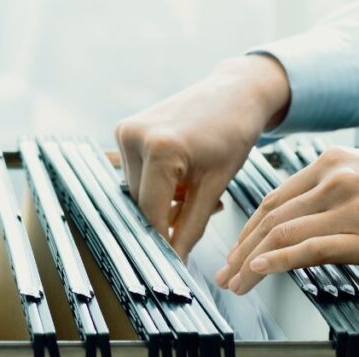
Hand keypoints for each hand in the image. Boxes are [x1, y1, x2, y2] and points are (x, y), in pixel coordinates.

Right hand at [115, 55, 290, 257]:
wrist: (234, 93)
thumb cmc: (233, 132)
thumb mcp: (217, 185)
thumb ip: (192, 226)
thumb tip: (176, 260)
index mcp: (160, 149)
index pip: (152, 213)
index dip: (163, 241)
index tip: (173, 263)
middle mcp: (134, 136)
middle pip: (141, 204)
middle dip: (166, 218)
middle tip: (197, 212)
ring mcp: (126, 131)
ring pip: (138, 192)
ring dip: (162, 200)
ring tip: (194, 186)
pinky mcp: (124, 129)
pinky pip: (136, 174)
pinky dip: (157, 183)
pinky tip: (182, 173)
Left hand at [215, 147, 358, 294]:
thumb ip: (343, 188)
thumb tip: (320, 211)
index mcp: (335, 163)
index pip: (275, 199)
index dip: (250, 229)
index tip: (239, 249)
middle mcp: (334, 180)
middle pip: (270, 218)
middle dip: (241, 249)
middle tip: (226, 272)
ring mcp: (349, 208)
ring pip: (281, 235)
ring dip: (250, 263)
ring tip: (235, 284)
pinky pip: (307, 250)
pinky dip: (275, 263)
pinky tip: (258, 274)